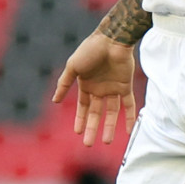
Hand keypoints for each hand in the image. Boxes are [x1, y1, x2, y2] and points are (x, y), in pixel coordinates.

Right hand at [51, 31, 136, 146]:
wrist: (111, 39)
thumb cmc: (89, 50)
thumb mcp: (72, 67)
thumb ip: (64, 83)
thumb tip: (54, 101)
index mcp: (86, 84)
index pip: (83, 106)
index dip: (80, 119)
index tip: (77, 132)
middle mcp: (100, 88)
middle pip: (96, 113)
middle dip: (92, 128)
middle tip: (88, 144)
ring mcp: (113, 88)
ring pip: (112, 112)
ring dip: (109, 127)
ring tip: (106, 142)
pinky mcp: (126, 86)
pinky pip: (129, 105)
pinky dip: (130, 117)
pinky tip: (129, 131)